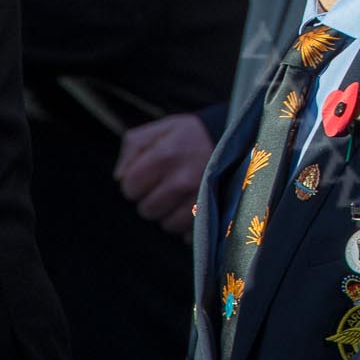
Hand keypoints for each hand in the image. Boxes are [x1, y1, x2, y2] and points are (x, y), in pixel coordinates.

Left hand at [116, 112, 214, 235]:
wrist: (239, 138)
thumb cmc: (194, 135)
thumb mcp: (164, 127)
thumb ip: (134, 145)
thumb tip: (119, 176)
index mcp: (165, 155)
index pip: (130, 186)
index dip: (134, 182)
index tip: (147, 175)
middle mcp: (181, 180)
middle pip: (146, 209)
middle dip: (151, 199)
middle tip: (164, 186)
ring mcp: (199, 199)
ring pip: (165, 224)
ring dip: (168, 213)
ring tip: (179, 195)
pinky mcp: (212, 212)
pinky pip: (186, 231)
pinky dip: (185, 222)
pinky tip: (191, 205)